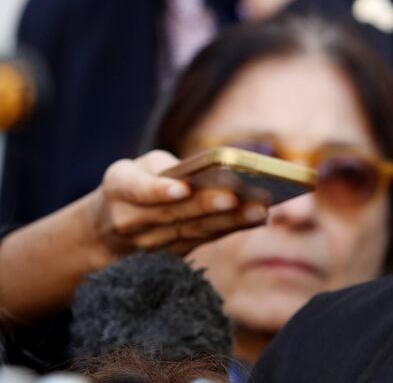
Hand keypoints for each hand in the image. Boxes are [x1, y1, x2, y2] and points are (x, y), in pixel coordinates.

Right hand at [88, 150, 267, 260]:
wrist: (104, 231)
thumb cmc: (134, 184)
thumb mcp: (138, 168)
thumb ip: (167, 169)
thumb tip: (212, 172)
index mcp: (119, 187)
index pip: (137, 190)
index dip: (159, 191)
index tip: (182, 189)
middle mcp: (129, 219)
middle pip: (173, 214)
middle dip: (207, 206)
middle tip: (235, 197)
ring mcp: (149, 244)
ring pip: (193, 231)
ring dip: (228, 221)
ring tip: (257, 209)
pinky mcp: (171, 255)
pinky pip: (204, 240)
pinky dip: (231, 228)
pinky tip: (257, 218)